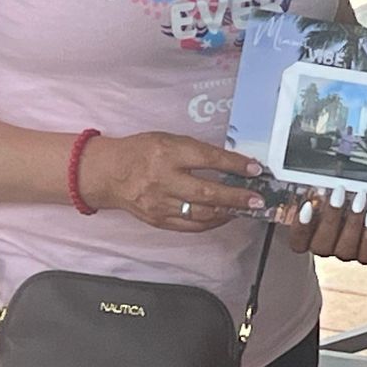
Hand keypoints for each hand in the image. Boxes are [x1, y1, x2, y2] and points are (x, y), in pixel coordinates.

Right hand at [82, 132, 269, 232]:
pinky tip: (224, 216)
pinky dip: (211, 223)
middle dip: (237, 197)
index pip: (208, 160)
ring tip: (246, 208)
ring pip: (201, 213)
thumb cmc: (143, 152)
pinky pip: (190, 226)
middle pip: (207, 192)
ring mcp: (159, 203)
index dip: (235, 165)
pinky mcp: (157, 220)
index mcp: (168, 153)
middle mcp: (163, 180)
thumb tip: (233, 163)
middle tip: (258, 199)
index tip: (255, 169)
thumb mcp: (169, 140)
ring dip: (228, 212)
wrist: (107, 173)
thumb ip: (198, 152)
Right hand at [286, 184, 366, 263]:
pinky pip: (366, 253)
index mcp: (310, 236)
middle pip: (321, 245)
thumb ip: (321, 188)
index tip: (308, 205)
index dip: (301, 228)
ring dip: (352, 223)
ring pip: (344, 250)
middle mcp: (326, 248)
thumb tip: (316, 166)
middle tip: (339, 192)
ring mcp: (346, 254)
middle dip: (331, 218)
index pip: (298, 241)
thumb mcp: (331, 192)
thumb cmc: (345, 197)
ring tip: (359, 200)